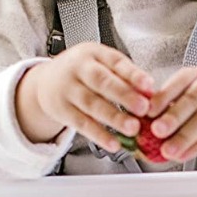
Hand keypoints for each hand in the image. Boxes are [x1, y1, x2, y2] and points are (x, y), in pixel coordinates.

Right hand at [16, 42, 153, 151]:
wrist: (45, 81)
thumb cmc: (82, 72)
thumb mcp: (101, 64)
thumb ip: (125, 76)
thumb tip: (151, 93)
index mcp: (94, 53)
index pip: (116, 61)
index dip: (133, 74)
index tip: (149, 85)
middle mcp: (79, 68)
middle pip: (102, 82)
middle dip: (124, 95)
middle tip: (143, 108)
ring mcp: (68, 89)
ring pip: (92, 104)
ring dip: (114, 118)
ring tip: (133, 128)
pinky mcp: (61, 110)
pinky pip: (81, 123)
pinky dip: (99, 135)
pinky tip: (113, 143)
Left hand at [145, 65, 196, 160]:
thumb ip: (178, 101)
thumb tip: (147, 120)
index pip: (180, 81)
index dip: (162, 96)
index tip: (147, 110)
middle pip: (193, 100)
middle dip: (173, 117)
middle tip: (156, 130)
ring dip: (184, 137)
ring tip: (168, 150)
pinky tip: (186, 154)